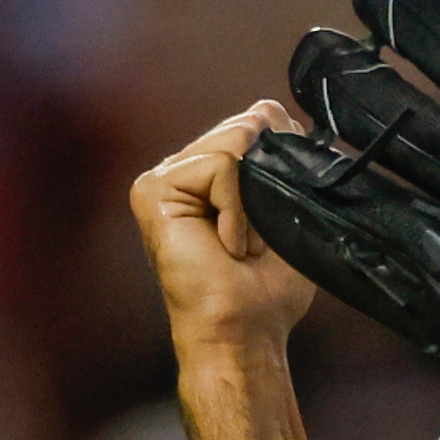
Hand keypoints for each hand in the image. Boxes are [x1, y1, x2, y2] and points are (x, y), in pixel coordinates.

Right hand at [130, 102, 321, 353]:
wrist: (243, 330)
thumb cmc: (266, 289)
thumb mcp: (286, 211)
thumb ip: (280, 158)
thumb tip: (272, 109)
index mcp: (210, 177)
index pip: (254, 125)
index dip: (281, 160)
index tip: (276, 215)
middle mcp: (182, 172)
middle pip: (246, 126)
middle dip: (268, 179)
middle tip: (256, 238)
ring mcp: (164, 178)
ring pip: (236, 142)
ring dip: (253, 200)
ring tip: (241, 243)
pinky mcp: (154, 189)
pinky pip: (222, 164)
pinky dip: (238, 207)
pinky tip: (228, 244)